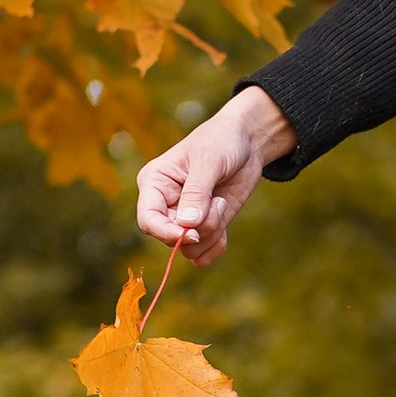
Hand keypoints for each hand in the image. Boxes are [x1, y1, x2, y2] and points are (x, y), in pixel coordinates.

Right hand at [134, 85, 295, 263]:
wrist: (247, 141)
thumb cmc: (221, 140)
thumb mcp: (208, 161)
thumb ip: (197, 192)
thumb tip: (187, 225)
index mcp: (154, 183)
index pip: (148, 220)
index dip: (166, 232)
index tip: (192, 233)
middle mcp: (165, 205)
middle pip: (170, 238)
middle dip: (199, 228)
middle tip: (219, 203)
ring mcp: (185, 218)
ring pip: (189, 249)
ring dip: (211, 233)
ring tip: (222, 203)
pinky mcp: (205, 226)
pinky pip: (202, 255)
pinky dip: (215, 248)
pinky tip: (226, 231)